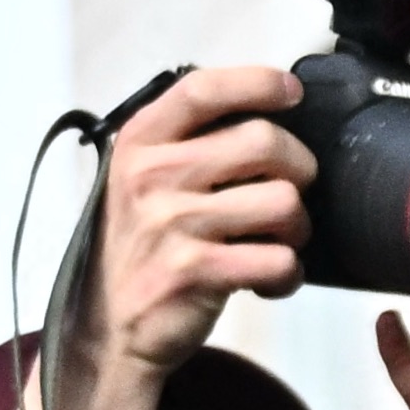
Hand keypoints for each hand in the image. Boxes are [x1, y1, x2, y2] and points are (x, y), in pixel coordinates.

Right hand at [2, 61, 308, 409]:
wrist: (108, 326)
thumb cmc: (146, 245)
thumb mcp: (146, 179)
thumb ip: (192, 142)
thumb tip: (269, 111)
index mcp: (141, 141)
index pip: (203, 88)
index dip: (258, 82)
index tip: (293, 93)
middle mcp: (152, 176)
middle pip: (265, 142)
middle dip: (300, 169)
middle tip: (290, 193)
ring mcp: (171, 224)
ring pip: (284, 203)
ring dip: (298, 229)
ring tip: (276, 242)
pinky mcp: (193, 273)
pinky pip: (280, 261)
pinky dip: (288, 275)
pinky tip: (268, 279)